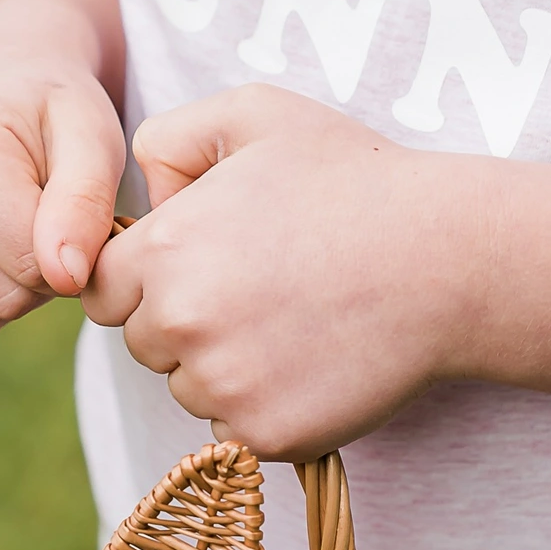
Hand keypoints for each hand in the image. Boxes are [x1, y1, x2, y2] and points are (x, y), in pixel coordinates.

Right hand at [0, 14, 124, 363]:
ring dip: (0, 304)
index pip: (29, 263)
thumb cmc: (49, 117)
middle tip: (33, 227)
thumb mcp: (92, 136)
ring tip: (0, 242)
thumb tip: (64, 276)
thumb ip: (86, 202)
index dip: (67, 257)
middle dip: (33, 281)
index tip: (65, 216)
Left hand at [82, 86, 488, 460]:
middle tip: (263, 293)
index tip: (199, 272)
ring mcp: (221, 386)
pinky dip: (263, 410)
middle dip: (185, 326)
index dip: (145, 284)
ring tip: (297, 324)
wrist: (448, 259)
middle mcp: (180, 323)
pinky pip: (232, 433)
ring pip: (188, 392)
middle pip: (145, 347)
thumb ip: (172, 138)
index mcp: (164, 250)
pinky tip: (313, 364)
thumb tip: (140, 198)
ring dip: (225, 370)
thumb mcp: (257, 115)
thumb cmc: (356, 181)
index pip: (103, 293)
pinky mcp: (263, 435)